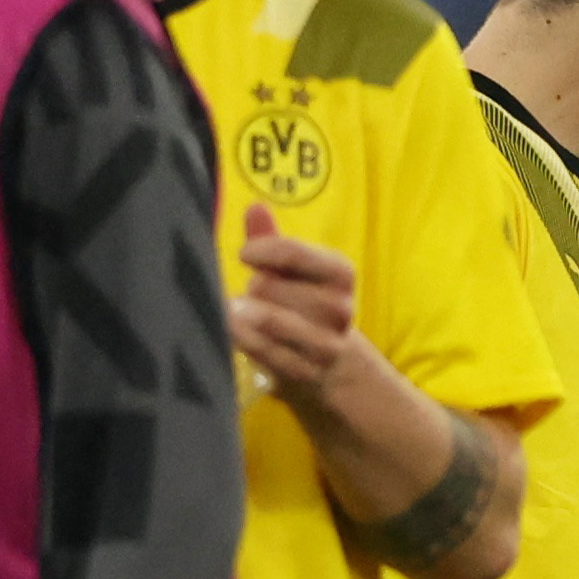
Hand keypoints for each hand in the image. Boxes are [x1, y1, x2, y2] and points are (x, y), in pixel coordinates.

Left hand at [231, 206, 373, 400]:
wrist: (329, 360)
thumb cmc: (302, 302)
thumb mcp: (293, 270)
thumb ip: (272, 239)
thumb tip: (255, 207)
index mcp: (341, 273)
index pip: (292, 252)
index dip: (260, 251)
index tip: (244, 254)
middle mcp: (340, 308)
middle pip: (270, 285)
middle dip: (254, 287)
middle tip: (255, 294)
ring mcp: (325, 343)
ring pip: (266, 318)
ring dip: (244, 314)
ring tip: (239, 311)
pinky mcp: (306, 371)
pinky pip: (262, 349)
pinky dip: (244, 339)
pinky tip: (237, 332)